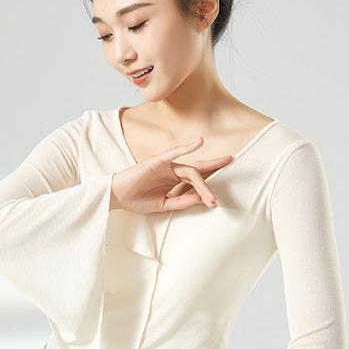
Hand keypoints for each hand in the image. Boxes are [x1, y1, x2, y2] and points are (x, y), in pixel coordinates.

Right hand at [110, 138, 233, 213]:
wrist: (118, 197)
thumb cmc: (137, 200)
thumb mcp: (163, 205)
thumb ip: (181, 202)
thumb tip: (200, 199)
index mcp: (174, 181)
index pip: (195, 181)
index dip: (207, 189)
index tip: (215, 202)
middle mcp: (172, 171)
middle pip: (198, 170)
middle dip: (214, 166)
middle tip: (231, 160)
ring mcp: (166, 165)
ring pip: (189, 170)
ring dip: (202, 182)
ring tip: (211, 197)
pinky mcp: (157, 162)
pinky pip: (173, 153)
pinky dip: (186, 147)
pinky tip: (199, 142)